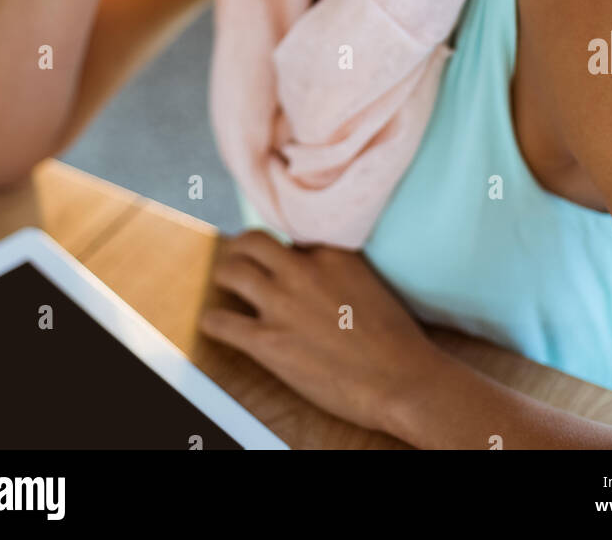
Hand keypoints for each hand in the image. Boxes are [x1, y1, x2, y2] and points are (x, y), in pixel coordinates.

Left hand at [198, 229, 439, 437]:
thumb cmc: (394, 337)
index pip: (291, 234)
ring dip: (223, 275)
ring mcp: (282, 304)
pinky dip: (213, 321)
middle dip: (241, 248)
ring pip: (232, 271)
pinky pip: (222, 322)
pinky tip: (212, 322)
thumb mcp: (369, 281)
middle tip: (239, 259)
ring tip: (224, 282)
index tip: (280, 254)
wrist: (399, 378)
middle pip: (253, 241)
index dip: (284, 246)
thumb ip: (340, 269)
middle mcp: (302, 269)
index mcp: (331, 252)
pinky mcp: (267, 341)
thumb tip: (320, 270)